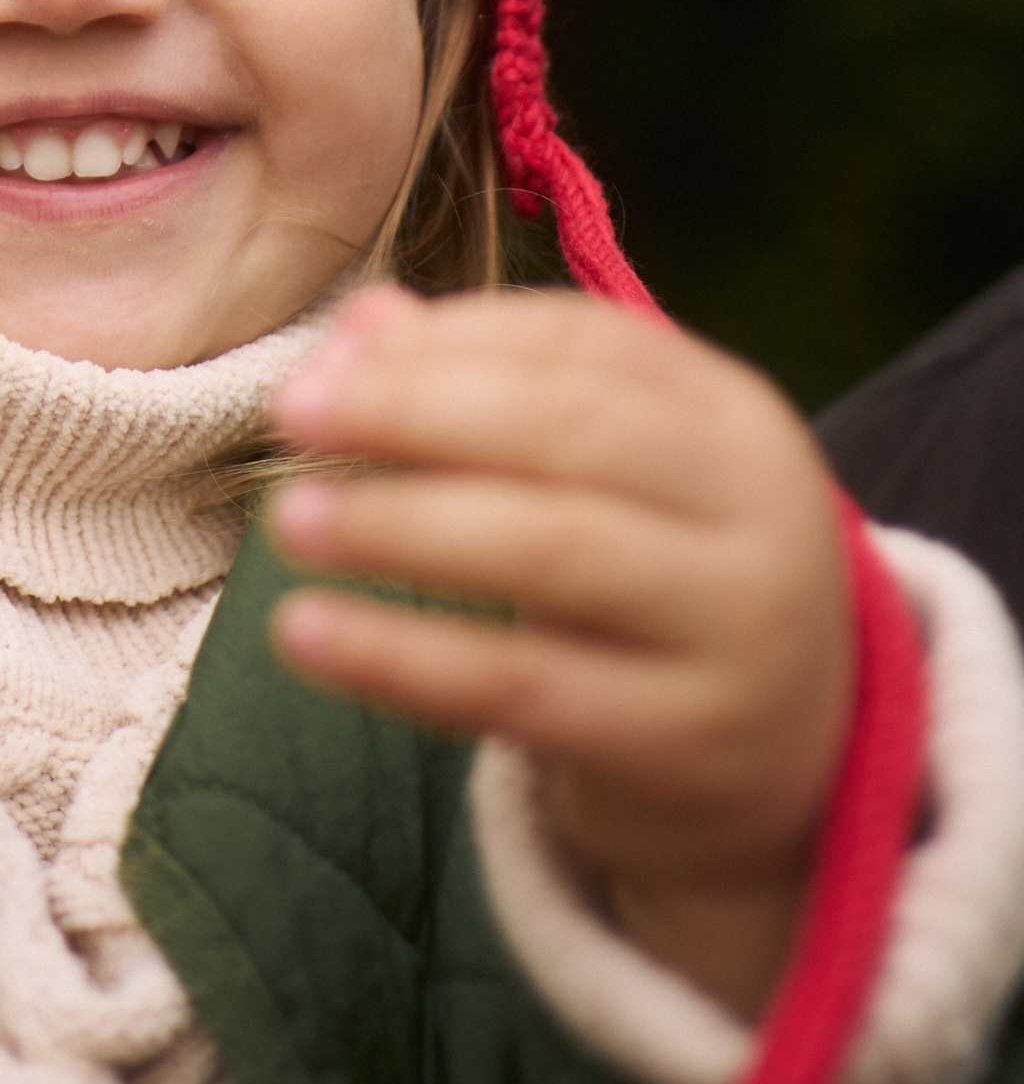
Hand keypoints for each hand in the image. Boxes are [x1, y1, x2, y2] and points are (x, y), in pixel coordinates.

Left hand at [265, 287, 854, 1020]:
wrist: (794, 761)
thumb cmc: (662, 574)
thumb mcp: (605, 472)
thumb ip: (492, 385)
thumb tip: (362, 322)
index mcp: (731, 413)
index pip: (580, 343)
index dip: (447, 341)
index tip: (325, 360)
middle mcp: (757, 507)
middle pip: (573, 432)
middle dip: (416, 412)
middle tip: (290, 412)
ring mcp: (736, 628)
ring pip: (553, 552)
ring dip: (404, 526)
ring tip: (290, 520)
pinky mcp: (686, 741)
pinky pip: (522, 687)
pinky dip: (403, 657)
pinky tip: (306, 632)